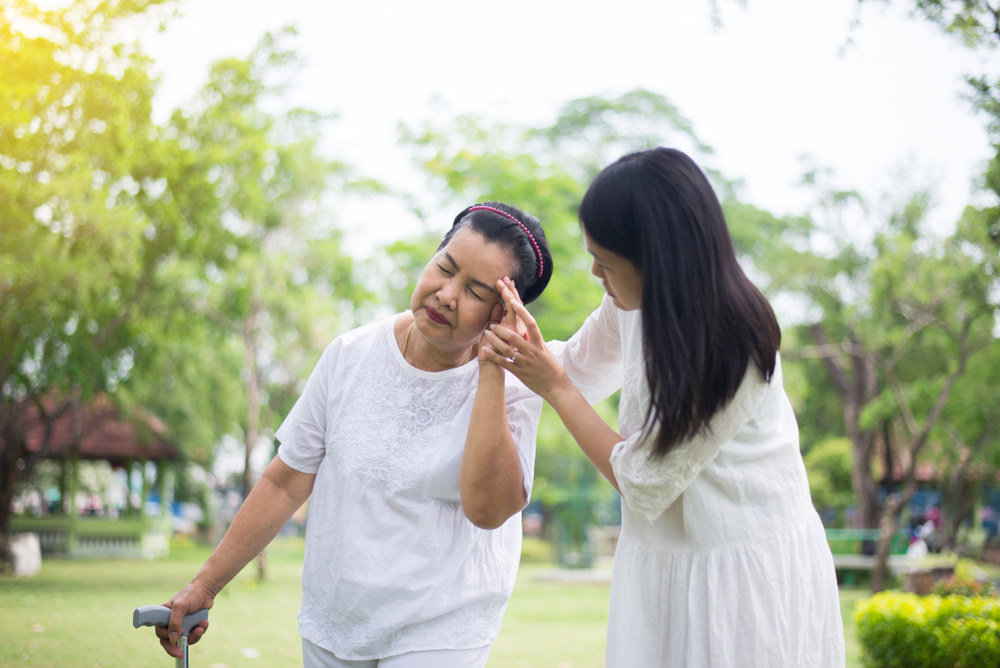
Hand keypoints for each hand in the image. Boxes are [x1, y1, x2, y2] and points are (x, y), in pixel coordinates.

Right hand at [155, 579, 214, 657]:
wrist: (206, 591)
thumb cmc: (190, 595)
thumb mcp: (180, 606)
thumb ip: (175, 622)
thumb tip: (173, 639)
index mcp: (163, 616)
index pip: (159, 631)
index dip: (165, 637)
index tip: (174, 638)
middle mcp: (171, 622)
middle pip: (169, 640)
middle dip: (176, 647)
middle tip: (181, 653)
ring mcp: (182, 625)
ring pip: (183, 640)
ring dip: (193, 636)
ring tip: (201, 628)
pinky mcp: (191, 626)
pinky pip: (194, 635)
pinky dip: (200, 631)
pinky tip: (204, 623)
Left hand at [482, 277, 569, 397]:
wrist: (556, 387)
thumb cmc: (551, 367)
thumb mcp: (545, 350)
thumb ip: (534, 339)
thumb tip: (525, 326)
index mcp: (540, 343)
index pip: (531, 324)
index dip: (522, 312)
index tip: (513, 301)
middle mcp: (532, 351)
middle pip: (514, 336)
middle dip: (501, 328)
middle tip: (492, 323)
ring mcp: (525, 362)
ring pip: (507, 349)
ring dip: (495, 340)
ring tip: (487, 333)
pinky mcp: (520, 373)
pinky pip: (504, 363)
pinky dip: (494, 356)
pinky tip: (485, 350)